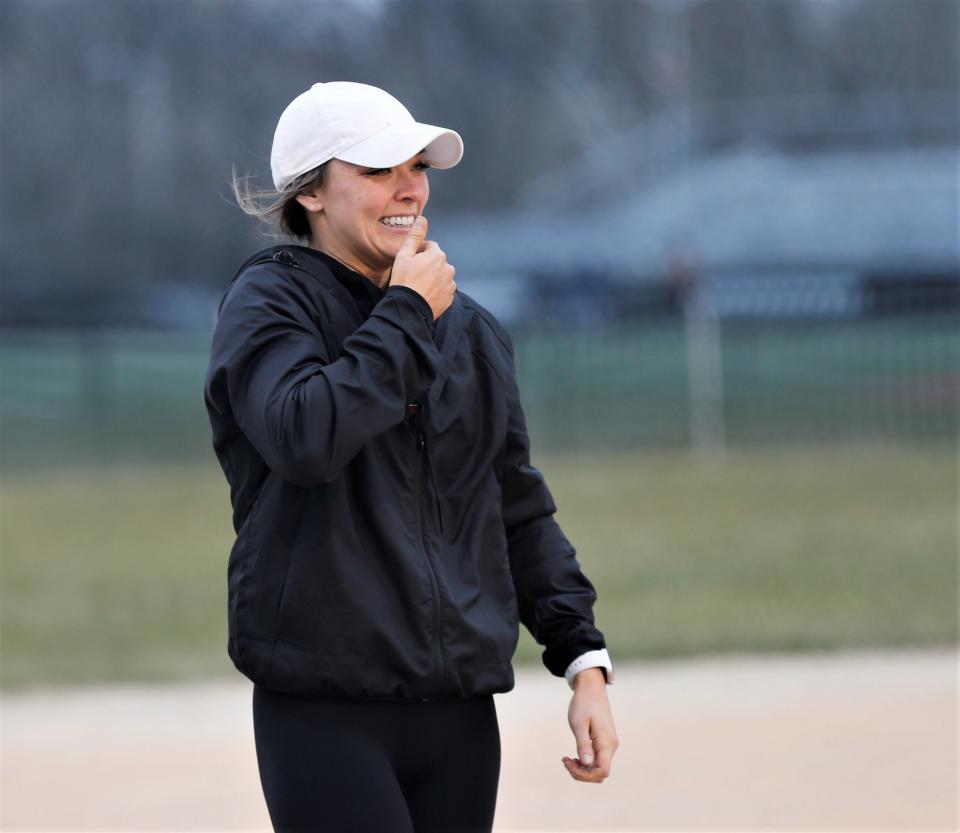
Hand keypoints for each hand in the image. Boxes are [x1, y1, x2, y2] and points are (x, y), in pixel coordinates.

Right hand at [388, 215, 456, 319]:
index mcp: (437, 255)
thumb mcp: (404, 255)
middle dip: (427, 265)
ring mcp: (450, 284)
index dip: (418, 253)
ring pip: (441, 275)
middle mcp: (448, 268)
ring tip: (419, 286)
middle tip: (413, 275)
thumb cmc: (404, 280)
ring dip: (433, 277)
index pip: (429, 247)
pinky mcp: (450, 298)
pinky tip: (425, 294)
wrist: (408, 308)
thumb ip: (415, 236)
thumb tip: (423, 219)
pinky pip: (444, 289)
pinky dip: (437, 290)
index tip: (410, 262)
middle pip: (436, 261)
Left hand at [562, 668, 618, 782]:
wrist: (591, 688)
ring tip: (567, 759)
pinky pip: (598, 759)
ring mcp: (609, 743)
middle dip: (581, 773)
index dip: (585, 775)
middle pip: (600, 773)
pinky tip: (574, 756)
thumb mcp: (578, 724)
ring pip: (598, 767)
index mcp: (606, 742)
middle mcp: (611, 745)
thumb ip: (583, 744)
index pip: (602, 771)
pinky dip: (586, 762)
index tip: (568, 763)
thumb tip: (586, 764)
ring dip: (583, 768)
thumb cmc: (583, 703)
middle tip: (565, 760)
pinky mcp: (605, 741)